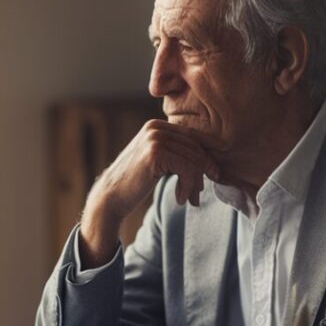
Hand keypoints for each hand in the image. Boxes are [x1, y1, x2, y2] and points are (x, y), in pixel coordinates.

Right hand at [79, 120, 220, 267]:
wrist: (111, 196)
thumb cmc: (135, 183)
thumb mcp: (157, 162)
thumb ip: (176, 153)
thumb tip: (211, 158)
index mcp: (156, 125)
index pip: (192, 137)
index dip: (206, 156)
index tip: (214, 174)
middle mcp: (155, 128)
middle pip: (195, 148)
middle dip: (202, 173)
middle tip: (198, 195)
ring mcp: (154, 138)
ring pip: (193, 159)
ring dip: (195, 184)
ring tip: (191, 200)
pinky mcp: (156, 153)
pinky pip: (187, 168)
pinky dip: (188, 186)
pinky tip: (179, 199)